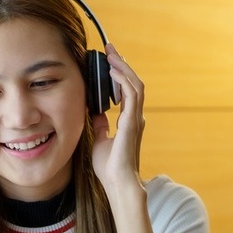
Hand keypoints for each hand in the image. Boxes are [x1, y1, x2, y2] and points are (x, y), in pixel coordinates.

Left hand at [91, 43, 144, 194]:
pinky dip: (123, 80)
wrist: (117, 183)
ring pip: (135, 85)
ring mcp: (135, 119)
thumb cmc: (109, 167)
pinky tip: (113, 71)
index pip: (127, 91)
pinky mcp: (132, 123)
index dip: (120, 74)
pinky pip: (132, 95)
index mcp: (129, 121)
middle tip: (110, 49)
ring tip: (112, 55)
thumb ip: (101, 127)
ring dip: (123, 68)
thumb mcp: (99, 141)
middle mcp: (135, 117)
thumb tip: (97, 114)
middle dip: (122, 64)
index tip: (109, 60)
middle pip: (133, 83)